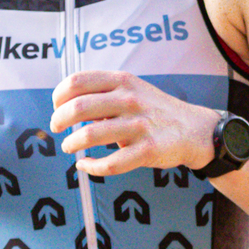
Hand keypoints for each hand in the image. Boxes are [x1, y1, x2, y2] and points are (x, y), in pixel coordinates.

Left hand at [51, 68, 216, 177]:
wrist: (193, 129)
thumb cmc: (154, 110)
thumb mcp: (132, 90)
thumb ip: (103, 95)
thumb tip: (67, 106)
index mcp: (122, 82)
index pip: (77, 82)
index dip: (58, 96)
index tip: (56, 107)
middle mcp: (130, 100)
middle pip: (78, 107)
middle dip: (59, 120)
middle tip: (56, 128)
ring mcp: (139, 125)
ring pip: (90, 135)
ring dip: (71, 143)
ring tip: (68, 146)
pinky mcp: (148, 150)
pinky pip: (111, 163)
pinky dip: (91, 166)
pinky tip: (85, 165)